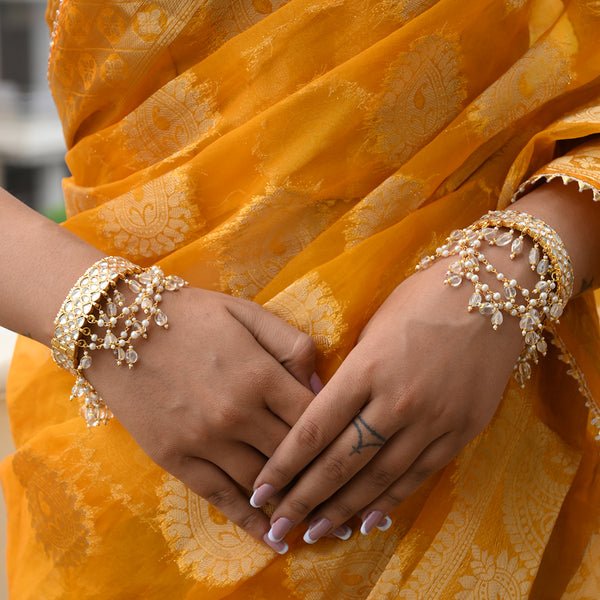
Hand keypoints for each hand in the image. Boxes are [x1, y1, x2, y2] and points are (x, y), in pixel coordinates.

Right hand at [84, 287, 316, 548]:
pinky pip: (221, 498)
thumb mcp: (247, 313)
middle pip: (294, 456)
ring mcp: (205, 440)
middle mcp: (238, 414)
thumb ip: (291, 345)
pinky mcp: (176, 458)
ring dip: (292, 501)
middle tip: (342, 490)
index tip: (349, 450)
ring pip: (263, 483)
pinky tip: (274, 539)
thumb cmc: (190, 314)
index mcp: (261, 375)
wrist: (116, 324)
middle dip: (320, 473)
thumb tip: (322, 386)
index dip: (336, 437)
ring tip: (318, 516)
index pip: (315, 419)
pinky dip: (251, 523)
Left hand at [251, 252, 533, 544]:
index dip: (283, 466)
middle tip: (278, 526)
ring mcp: (432, 419)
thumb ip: (350, 373)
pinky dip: (391, 500)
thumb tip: (324, 413)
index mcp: (366, 368)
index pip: (314, 429)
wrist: (493, 293)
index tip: (259, 490)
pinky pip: (418, 475)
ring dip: (343, 510)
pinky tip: (368, 520)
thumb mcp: (373, 327)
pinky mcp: (461, 430)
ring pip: (378, 477)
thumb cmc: (422, 300)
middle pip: (340, 462)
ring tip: (315, 533)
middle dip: (304, 499)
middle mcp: (396, 400)